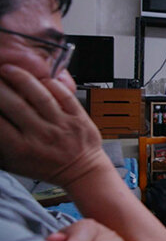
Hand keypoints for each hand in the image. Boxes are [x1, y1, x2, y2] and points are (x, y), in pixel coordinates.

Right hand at [0, 64, 106, 186]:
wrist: (82, 171)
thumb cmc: (45, 166)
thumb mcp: (15, 162)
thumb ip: (0, 145)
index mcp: (22, 149)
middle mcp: (41, 135)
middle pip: (15, 105)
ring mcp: (62, 125)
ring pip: (40, 96)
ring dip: (21, 78)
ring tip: (8, 69)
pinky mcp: (79, 117)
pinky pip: (64, 95)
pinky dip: (51, 83)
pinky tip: (38, 77)